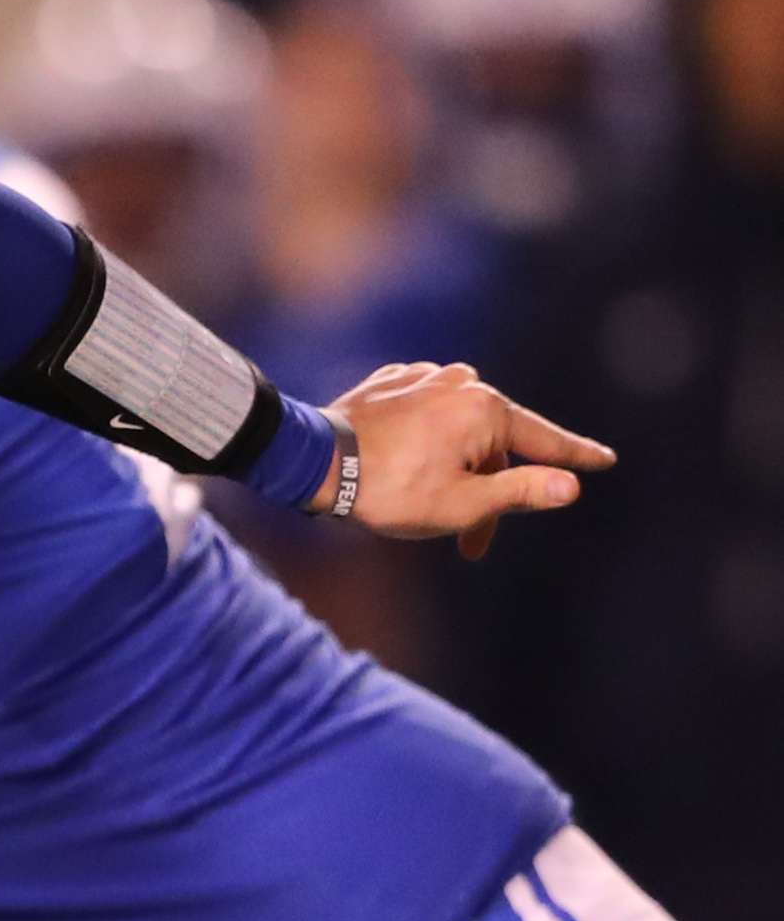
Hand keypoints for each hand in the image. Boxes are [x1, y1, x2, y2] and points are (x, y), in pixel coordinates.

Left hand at [327, 361, 615, 558]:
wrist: (314, 461)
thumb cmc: (389, 490)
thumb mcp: (463, 503)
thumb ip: (521, 491)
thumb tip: (572, 486)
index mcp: (485, 408)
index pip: (543, 440)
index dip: (575, 456)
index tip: (605, 460)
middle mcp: (459, 381)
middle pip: (494, 444)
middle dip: (488, 493)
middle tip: (470, 545)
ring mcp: (422, 376)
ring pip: (459, 430)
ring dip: (457, 469)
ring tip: (428, 509)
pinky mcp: (390, 382)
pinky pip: (427, 414)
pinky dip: (428, 443)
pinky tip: (408, 467)